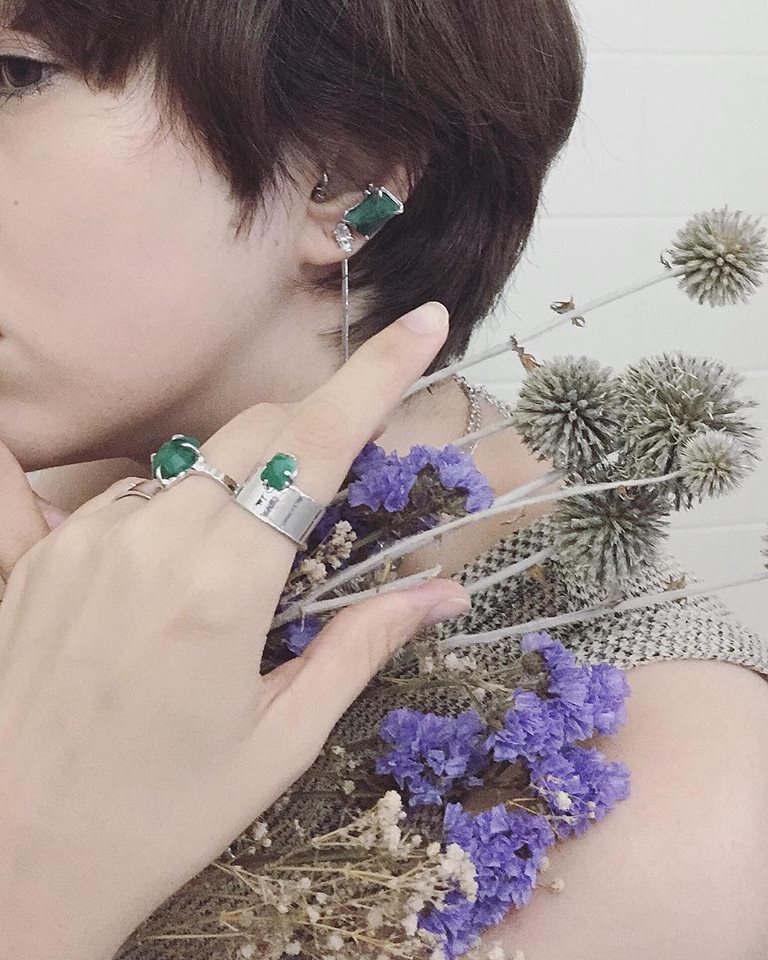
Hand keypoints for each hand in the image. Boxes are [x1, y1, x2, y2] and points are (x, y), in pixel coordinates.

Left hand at [0, 302, 469, 959]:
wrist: (11, 862)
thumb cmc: (155, 818)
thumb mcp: (278, 742)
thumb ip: (362, 648)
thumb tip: (443, 593)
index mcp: (223, 589)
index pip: (316, 446)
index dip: (377, 376)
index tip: (425, 325)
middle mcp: (150, 542)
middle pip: (258, 432)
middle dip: (314, 434)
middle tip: (338, 493)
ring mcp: (87, 540)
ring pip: (192, 459)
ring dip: (242, 477)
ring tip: (245, 564)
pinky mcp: (43, 552)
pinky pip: (132, 494)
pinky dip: (176, 506)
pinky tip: (178, 571)